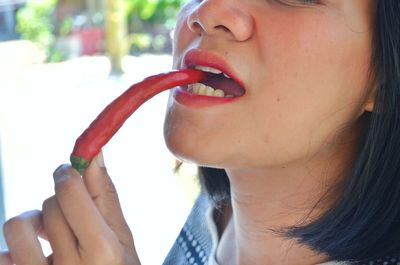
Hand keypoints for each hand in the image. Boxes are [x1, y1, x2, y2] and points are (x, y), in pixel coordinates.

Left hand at [1, 152, 140, 264]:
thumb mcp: (122, 239)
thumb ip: (105, 197)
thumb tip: (94, 155)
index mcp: (102, 250)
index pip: (70, 191)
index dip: (68, 174)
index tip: (69, 171)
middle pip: (50, 205)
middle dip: (61, 203)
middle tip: (72, 218)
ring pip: (18, 225)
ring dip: (33, 222)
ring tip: (47, 234)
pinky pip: (1, 256)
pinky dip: (13, 250)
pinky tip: (33, 257)